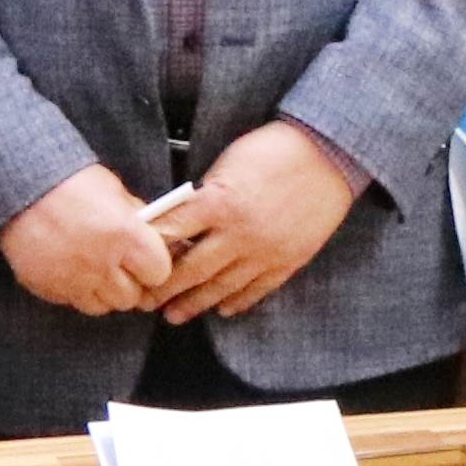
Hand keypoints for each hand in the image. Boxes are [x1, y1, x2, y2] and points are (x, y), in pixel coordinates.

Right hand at [0, 166, 176, 317]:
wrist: (18, 186)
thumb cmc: (68, 182)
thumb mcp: (113, 190)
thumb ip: (136, 217)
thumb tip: (155, 235)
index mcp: (125, 236)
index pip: (158, 274)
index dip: (154, 267)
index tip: (147, 260)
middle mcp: (102, 264)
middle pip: (132, 298)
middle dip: (130, 284)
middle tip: (122, 268)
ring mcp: (74, 281)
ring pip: (103, 307)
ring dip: (104, 292)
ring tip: (96, 270)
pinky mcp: (48, 289)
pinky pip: (73, 303)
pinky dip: (77, 292)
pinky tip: (72, 271)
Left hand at [155, 122, 363, 322]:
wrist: (330, 153)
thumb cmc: (276, 149)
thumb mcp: (229, 162)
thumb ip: (206, 195)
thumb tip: (184, 221)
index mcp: (219, 203)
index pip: (172, 234)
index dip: (150, 251)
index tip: (134, 263)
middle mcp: (239, 233)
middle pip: (193, 269)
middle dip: (165, 288)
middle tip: (145, 302)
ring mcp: (265, 251)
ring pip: (222, 286)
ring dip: (195, 303)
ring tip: (174, 315)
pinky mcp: (288, 260)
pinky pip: (258, 289)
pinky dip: (238, 301)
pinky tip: (222, 309)